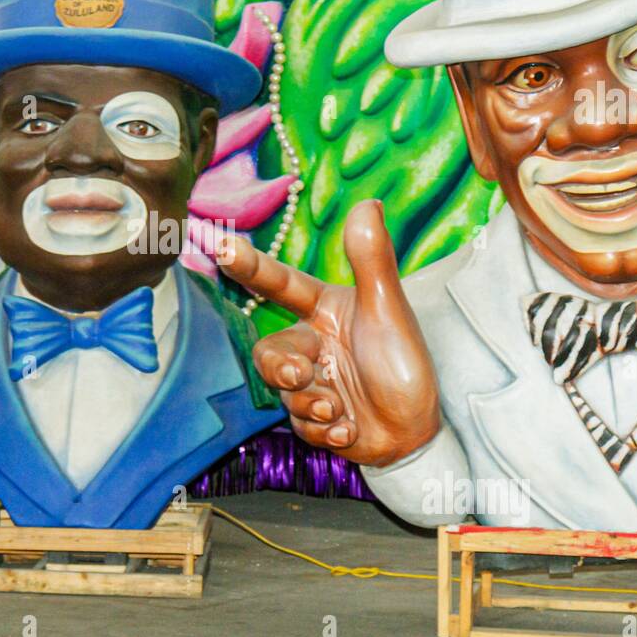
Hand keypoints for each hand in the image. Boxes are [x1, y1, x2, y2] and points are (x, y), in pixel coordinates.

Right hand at [219, 199, 440, 466]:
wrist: (415, 432)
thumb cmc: (405, 364)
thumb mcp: (390, 311)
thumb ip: (373, 260)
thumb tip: (368, 203)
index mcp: (323, 309)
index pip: (279, 282)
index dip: (249, 265)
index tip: (221, 245)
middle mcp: (310, 343)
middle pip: (269, 350)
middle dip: (281, 367)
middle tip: (301, 374)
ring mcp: (308, 383)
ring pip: (282, 391)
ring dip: (312, 403)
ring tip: (341, 411)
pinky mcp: (309, 420)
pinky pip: (297, 424)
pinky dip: (324, 431)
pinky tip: (350, 430)